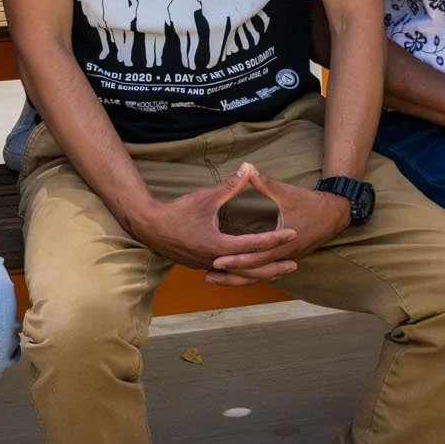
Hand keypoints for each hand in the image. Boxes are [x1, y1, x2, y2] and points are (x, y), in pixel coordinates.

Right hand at [120, 167, 299, 284]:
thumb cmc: (177, 212)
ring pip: (240, 275)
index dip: (276, 238)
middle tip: (294, 264)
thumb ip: (230, 186)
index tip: (293, 233)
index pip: (255, 243)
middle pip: (251, 268)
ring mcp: (208, 266)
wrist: (150, 227)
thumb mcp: (206, 197)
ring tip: (279, 272)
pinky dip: (244, 273)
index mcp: (219, 245)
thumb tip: (248, 168)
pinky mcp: (203, 266)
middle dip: (274, 267)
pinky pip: (229, 274)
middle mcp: (216, 260)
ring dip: (260, 273)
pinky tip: (251, 271)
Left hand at [205, 166, 357, 285]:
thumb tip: (247, 168)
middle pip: (254, 273)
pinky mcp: (287, 260)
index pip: (255, 257)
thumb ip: (264, 182)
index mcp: (283, 243)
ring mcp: (287, 260)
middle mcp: (285, 257)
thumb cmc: (311, 203)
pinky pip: (265, 272)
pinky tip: (236, 275)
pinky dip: (250, 275)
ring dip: (238, 279)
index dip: (235, 259)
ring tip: (216, 279)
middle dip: (231, 275)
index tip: (216, 260)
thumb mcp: (286, 192)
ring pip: (259, 276)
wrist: (336, 214)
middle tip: (208, 275)